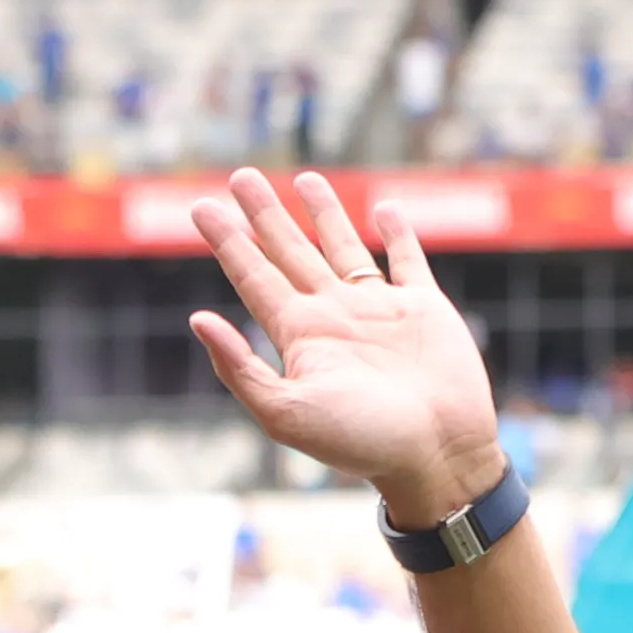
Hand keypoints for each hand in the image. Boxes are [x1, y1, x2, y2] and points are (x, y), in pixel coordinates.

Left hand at [187, 168, 502, 524]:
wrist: (435, 456)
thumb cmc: (361, 442)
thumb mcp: (286, 413)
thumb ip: (240, 370)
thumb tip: (197, 320)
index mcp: (299, 336)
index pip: (254, 276)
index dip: (228, 241)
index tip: (201, 207)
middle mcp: (333, 316)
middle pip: (289, 251)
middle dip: (264, 214)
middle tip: (240, 176)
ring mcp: (378, 309)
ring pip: (343, 246)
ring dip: (323, 214)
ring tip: (303, 179)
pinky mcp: (424, 308)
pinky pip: (407, 260)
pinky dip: (398, 233)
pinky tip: (383, 208)